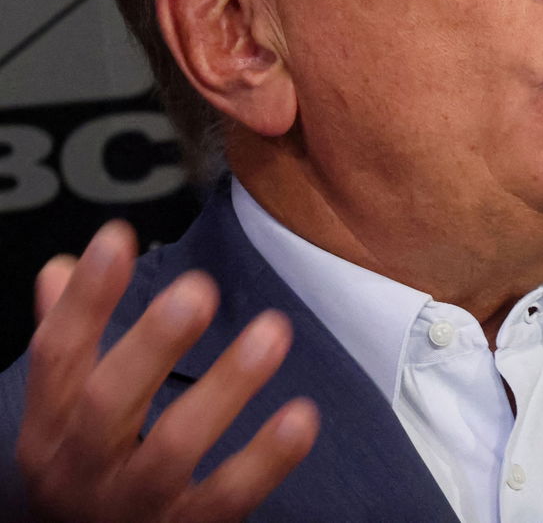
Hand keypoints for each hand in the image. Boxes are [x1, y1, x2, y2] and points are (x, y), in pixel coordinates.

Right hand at [15, 220, 318, 522]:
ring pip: (174, 447)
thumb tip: (61, 268)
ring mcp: (135, 504)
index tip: (116, 236)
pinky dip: (267, 459)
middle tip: (197, 289)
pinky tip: (302, 415)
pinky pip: (228, 496)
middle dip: (153, 343)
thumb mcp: (62, 417)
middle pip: (110, 402)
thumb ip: (68, 345)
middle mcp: (83, 467)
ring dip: (226, 387)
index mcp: (51, 427)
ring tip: (272, 331)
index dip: (85, 298)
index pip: (59, 356)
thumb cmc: (87, 476)